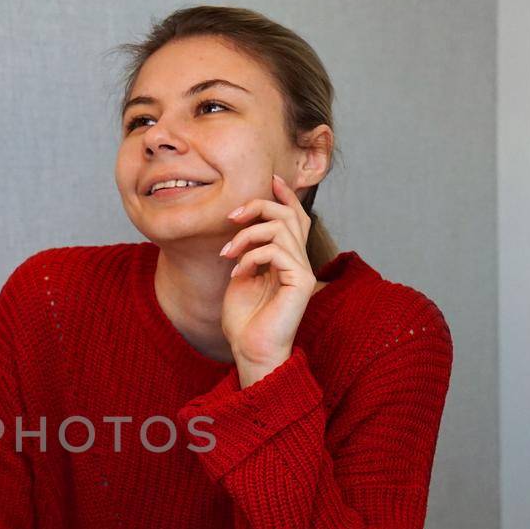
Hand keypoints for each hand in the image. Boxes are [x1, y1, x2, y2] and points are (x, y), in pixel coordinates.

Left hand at [219, 174, 317, 384]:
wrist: (250, 350)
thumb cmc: (243, 319)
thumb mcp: (240, 275)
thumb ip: (247, 249)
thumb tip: (243, 224)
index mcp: (287, 258)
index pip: (294, 217)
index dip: (285, 195)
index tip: (270, 179)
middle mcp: (299, 261)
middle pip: (288, 214)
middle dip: (258, 206)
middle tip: (231, 217)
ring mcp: (303, 271)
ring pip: (280, 228)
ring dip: (246, 236)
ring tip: (227, 254)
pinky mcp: (301, 281)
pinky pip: (276, 251)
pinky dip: (251, 256)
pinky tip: (237, 273)